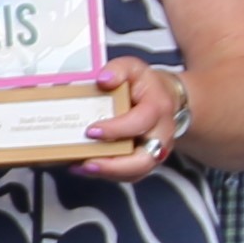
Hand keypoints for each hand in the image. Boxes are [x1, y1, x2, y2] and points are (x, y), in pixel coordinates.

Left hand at [70, 57, 188, 183]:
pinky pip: (129, 174)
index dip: (117, 129)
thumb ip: (118, 70)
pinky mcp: (145, 160)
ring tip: (80, 167)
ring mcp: (155, 151)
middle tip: (87, 162)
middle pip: (146, 159)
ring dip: (108, 173)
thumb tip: (104, 79)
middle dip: (116, 165)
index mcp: (158, 108)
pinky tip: (83, 167)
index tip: (92, 130)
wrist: (163, 99)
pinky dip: (107, 174)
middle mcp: (161, 134)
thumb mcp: (133, 68)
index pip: (141, 122)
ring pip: (137, 172)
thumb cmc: (143, 84)